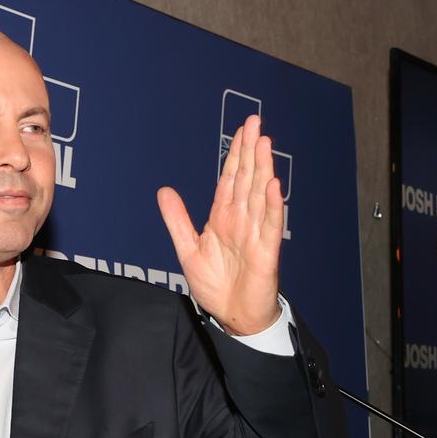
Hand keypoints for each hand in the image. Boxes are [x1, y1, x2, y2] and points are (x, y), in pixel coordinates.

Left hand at [157, 115, 282, 335]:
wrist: (232, 315)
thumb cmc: (216, 284)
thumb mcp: (188, 248)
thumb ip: (177, 220)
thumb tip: (164, 191)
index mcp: (223, 217)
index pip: (230, 179)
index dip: (235, 155)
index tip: (241, 131)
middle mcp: (241, 220)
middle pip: (247, 179)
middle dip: (250, 151)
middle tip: (255, 123)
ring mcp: (255, 233)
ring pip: (259, 195)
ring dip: (262, 169)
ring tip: (263, 144)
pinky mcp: (265, 251)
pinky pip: (269, 224)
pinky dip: (271, 205)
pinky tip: (272, 185)